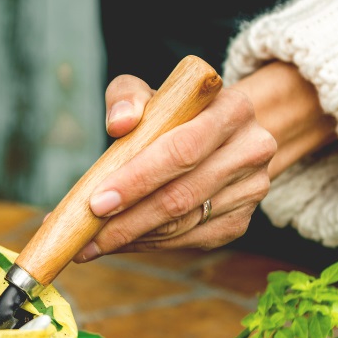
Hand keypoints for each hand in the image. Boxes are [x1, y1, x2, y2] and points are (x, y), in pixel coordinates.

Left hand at [74, 74, 277, 257]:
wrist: (223, 135)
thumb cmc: (177, 113)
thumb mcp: (151, 93)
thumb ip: (127, 97)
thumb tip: (119, 124)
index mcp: (231, 110)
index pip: (181, 150)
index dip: (137, 179)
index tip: (97, 202)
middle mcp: (251, 150)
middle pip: (181, 195)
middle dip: (127, 220)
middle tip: (86, 235)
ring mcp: (251, 189)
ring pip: (183, 224)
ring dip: (133, 237)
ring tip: (92, 243)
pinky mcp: (241, 220)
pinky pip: (188, 239)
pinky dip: (149, 244)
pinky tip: (121, 242)